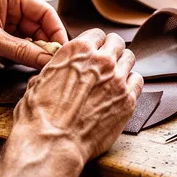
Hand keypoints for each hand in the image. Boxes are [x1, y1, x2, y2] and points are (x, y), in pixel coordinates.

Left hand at [0, 0, 67, 68]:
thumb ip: (23, 51)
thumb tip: (48, 60)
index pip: (44, 11)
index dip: (56, 31)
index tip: (62, 50)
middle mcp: (7, 5)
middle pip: (38, 25)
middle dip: (44, 43)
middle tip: (51, 63)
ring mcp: (0, 21)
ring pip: (28, 37)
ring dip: (32, 51)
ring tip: (37, 65)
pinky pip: (16, 45)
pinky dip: (21, 55)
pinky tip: (22, 64)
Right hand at [11, 30, 143, 163]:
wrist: (53, 142)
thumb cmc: (40, 116)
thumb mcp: (39, 82)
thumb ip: (54, 70)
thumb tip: (54, 72)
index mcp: (78, 50)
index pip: (97, 34)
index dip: (95, 43)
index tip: (94, 51)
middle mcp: (101, 60)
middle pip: (117, 43)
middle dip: (112, 50)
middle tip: (107, 62)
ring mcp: (118, 80)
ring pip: (130, 59)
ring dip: (122, 65)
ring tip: (115, 76)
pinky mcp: (128, 100)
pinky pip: (138, 82)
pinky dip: (131, 84)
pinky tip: (122, 91)